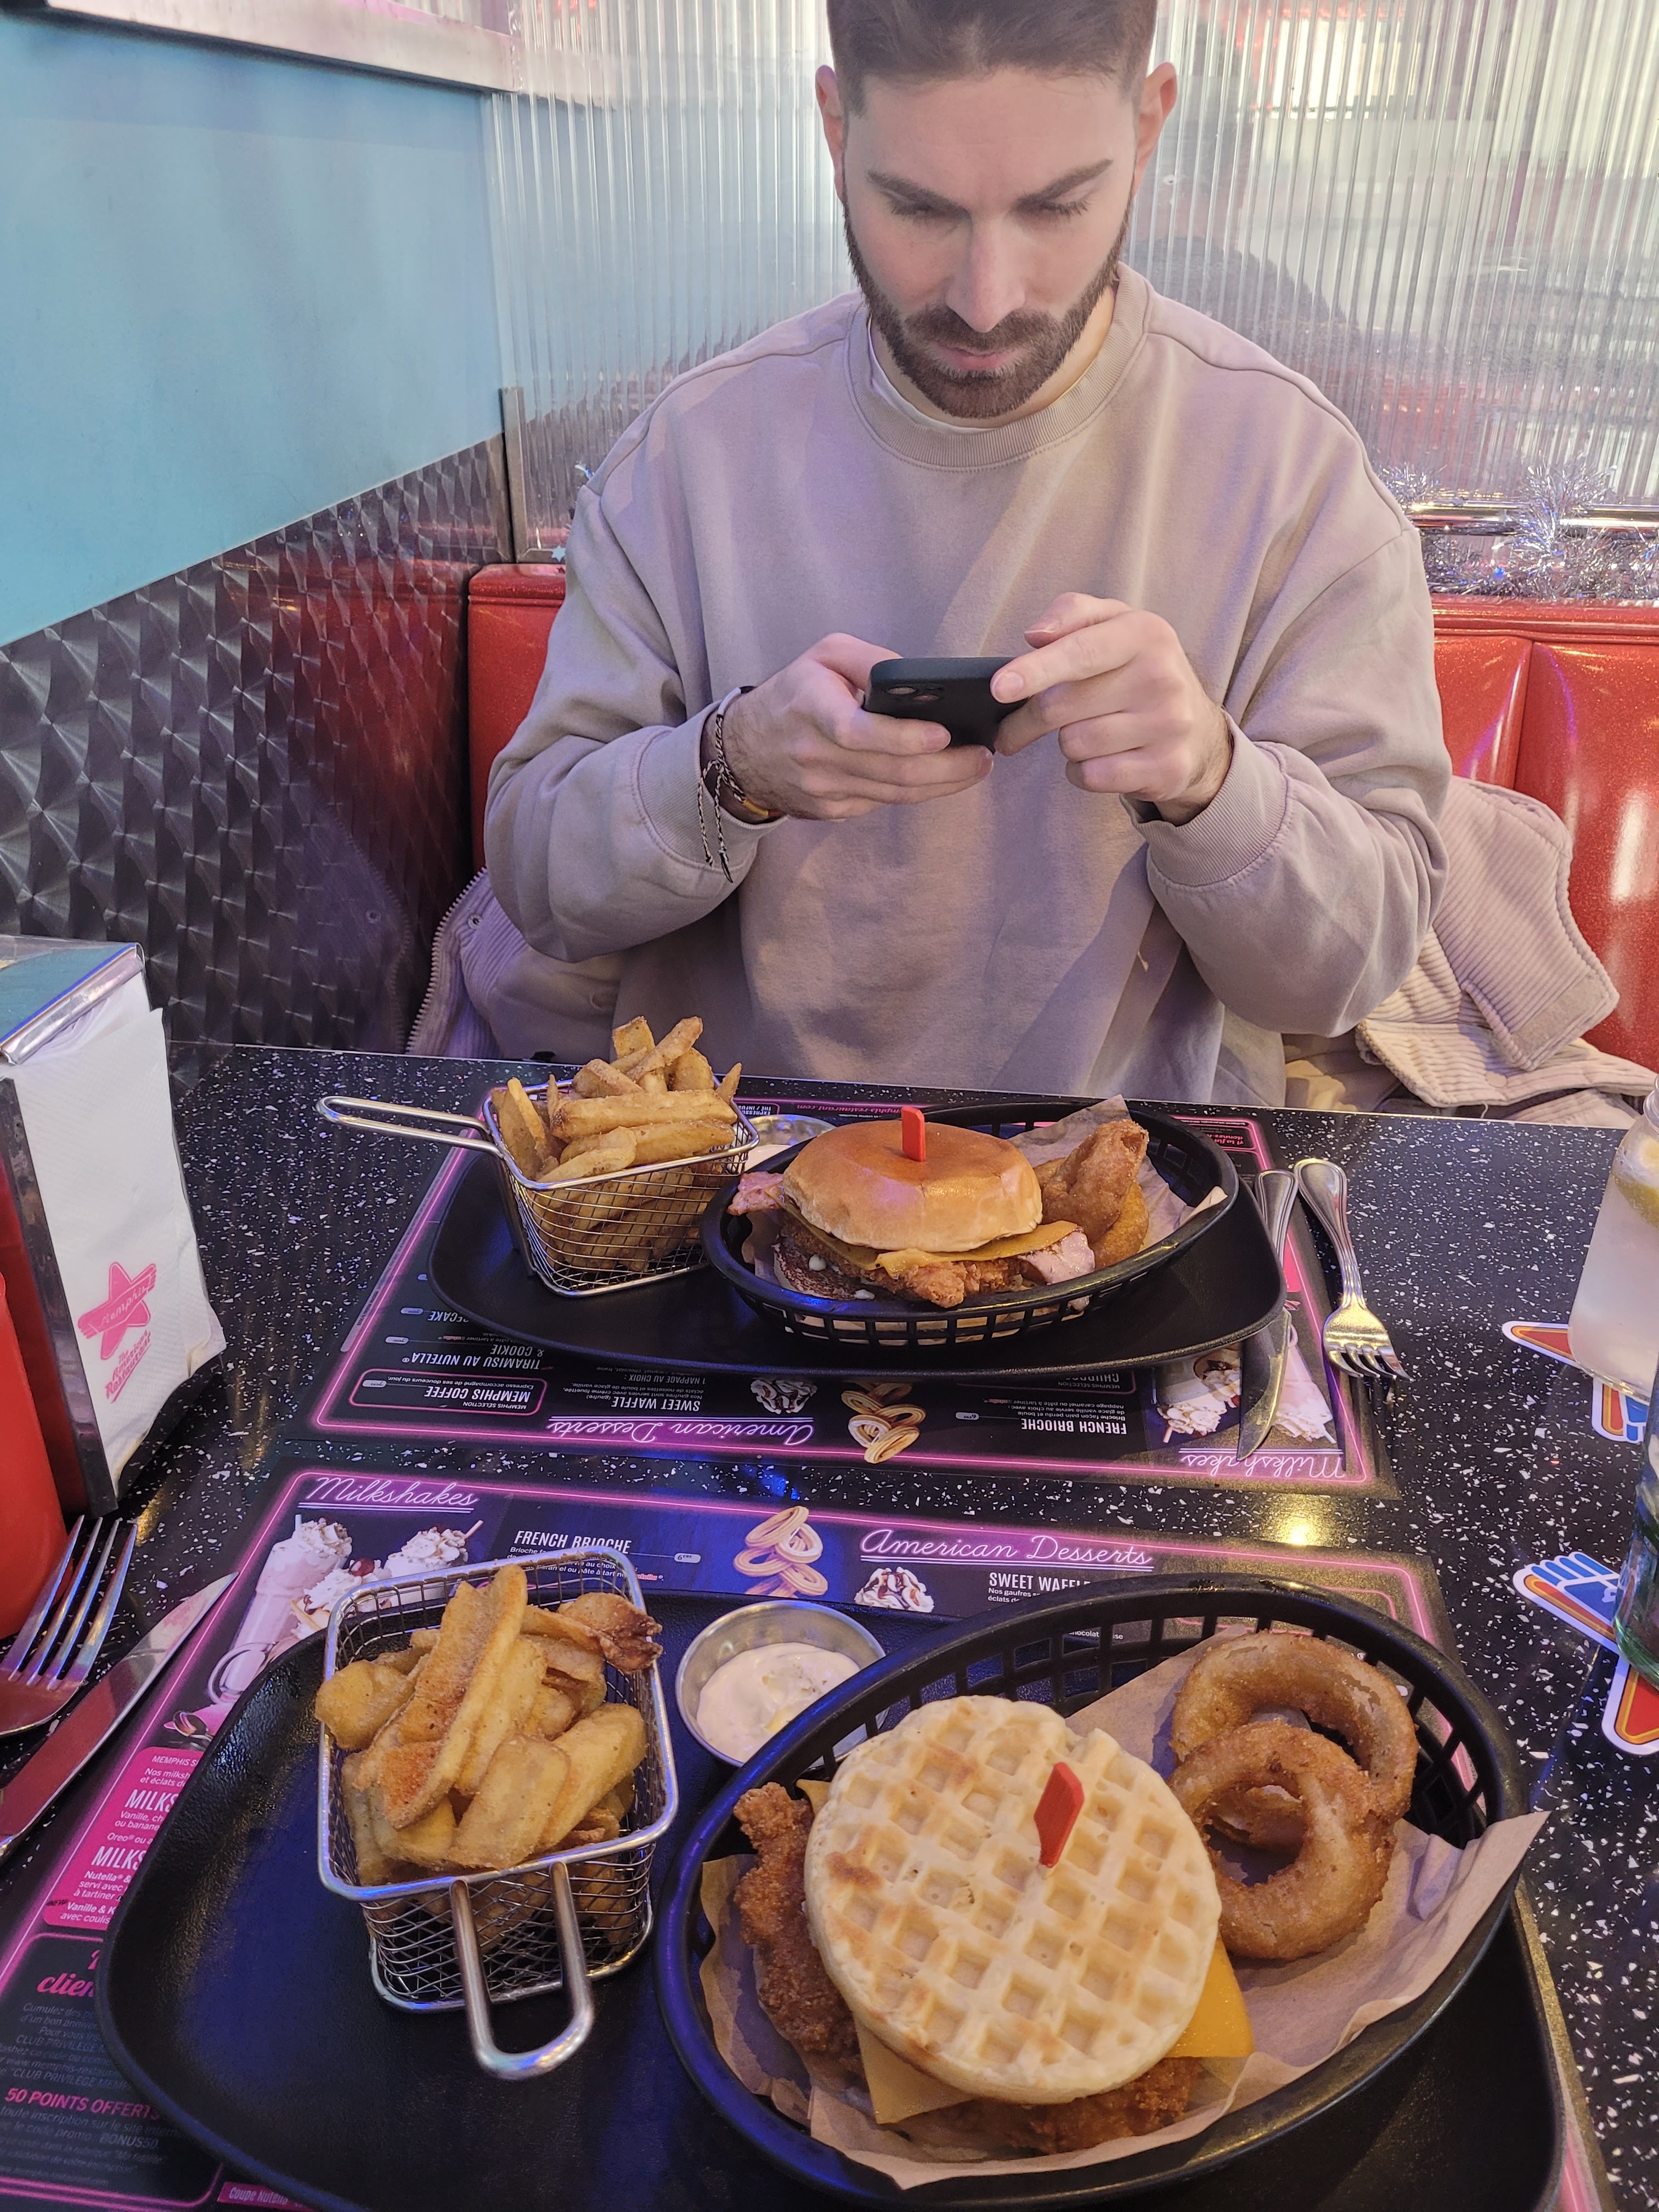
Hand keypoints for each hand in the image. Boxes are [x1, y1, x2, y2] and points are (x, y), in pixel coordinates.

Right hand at [716, 636, 992, 820]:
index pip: (857, 733)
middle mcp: (816, 756)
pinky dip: (919, 792)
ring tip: (976, 766)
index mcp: (811, 709)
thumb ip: (871, 661)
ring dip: (943, 783)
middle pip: (890, 772)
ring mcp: (824, 790)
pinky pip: (885, 803)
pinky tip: (944, 777)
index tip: (943, 734)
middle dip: (946, 767)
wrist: (746, 750)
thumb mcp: (825, 655)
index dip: (903, 738)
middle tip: (983, 755)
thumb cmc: (794, 693)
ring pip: (895, 794)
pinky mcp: (832, 811)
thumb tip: (919, 682)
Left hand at [992, 596, 1232, 824]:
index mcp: (1145, 633)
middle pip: (1062, 705)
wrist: (1198, 730)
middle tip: (1015, 727)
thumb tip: (1035, 635)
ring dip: (1065, 744)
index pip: (1080, 652)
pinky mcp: (1167, 767)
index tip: (999, 688)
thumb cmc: (1138, 670)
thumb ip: (1072, 614)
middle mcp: (1162, 677)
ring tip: (1084, 733)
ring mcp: (1169, 725)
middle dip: (1027, 720)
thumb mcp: (1114, 626)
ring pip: (1075, 744)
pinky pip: (1092, 776)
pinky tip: (1100, 758)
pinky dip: (1082, 771)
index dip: (1035, 671)